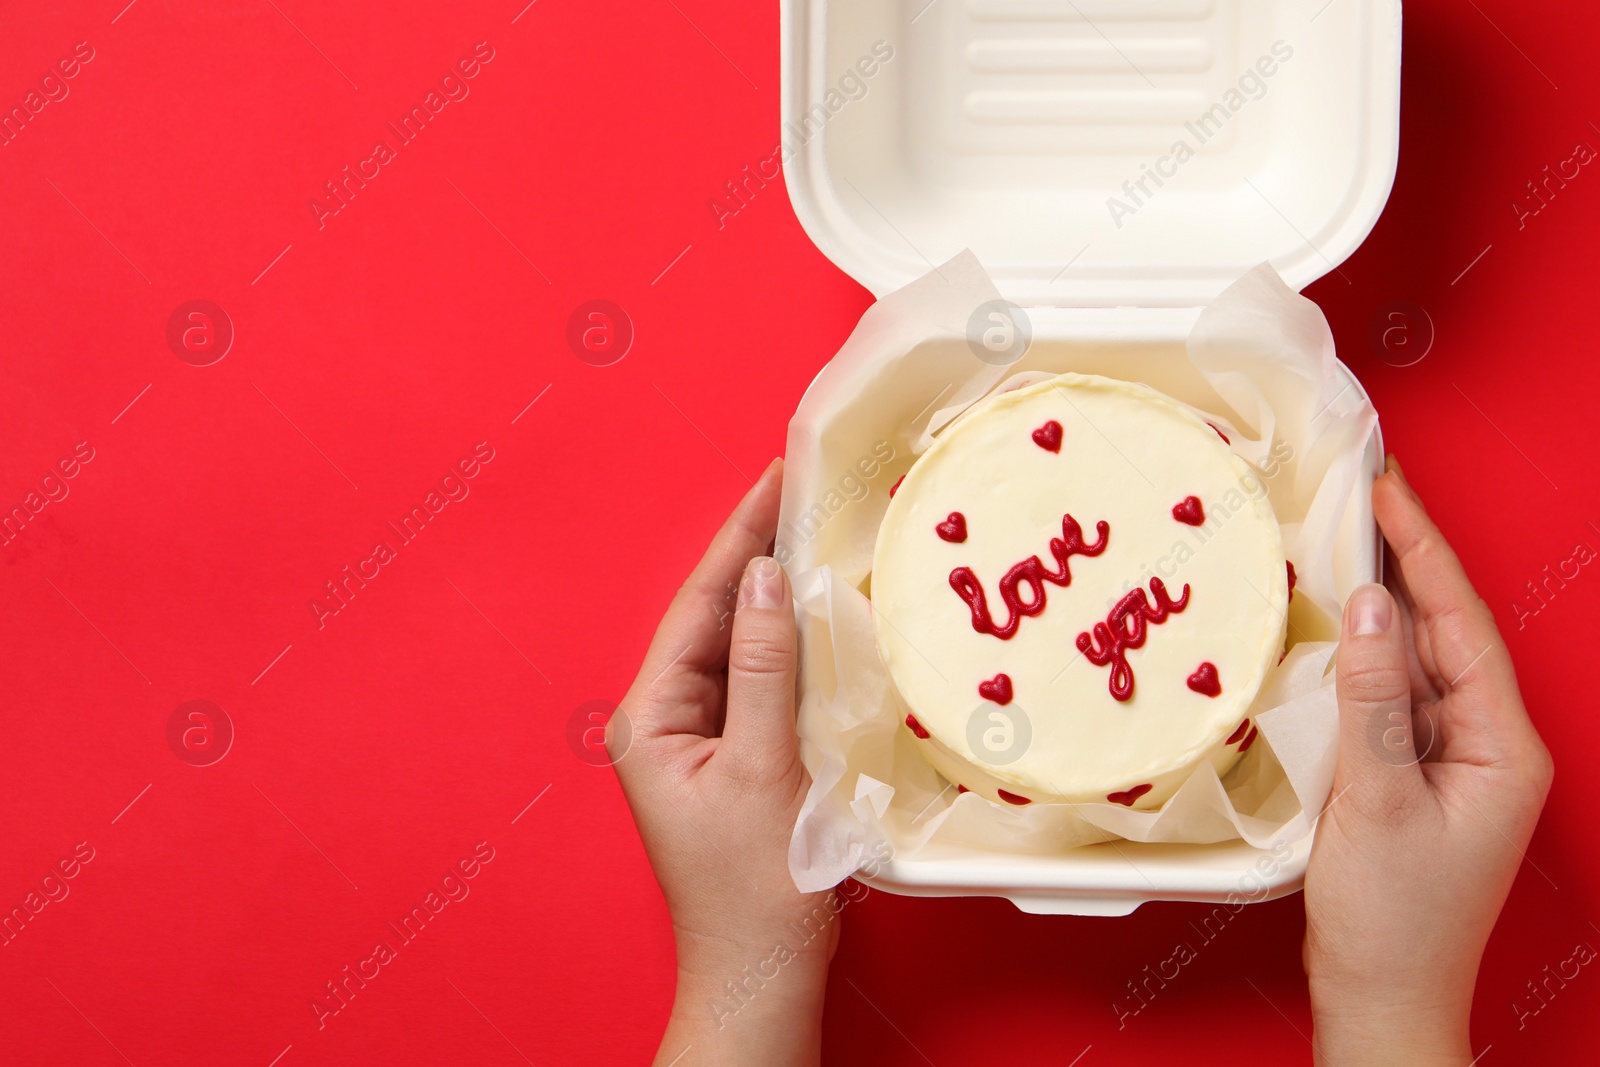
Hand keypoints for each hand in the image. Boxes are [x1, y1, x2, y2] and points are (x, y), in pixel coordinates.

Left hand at [612, 459, 839, 1066]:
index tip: (775, 478)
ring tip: (817, 528)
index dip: (739, 537)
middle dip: (758, 553)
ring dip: (778, 594)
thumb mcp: (763, 769)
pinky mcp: (737, 756)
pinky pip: (763, 681)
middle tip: (802, 487)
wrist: (762, 974)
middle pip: (717, 616)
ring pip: (742, 645)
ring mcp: (702, 738)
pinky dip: (793, 644)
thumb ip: (766, 670)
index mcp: (653, 718)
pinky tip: (824, 612)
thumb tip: (767, 580)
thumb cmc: (754, 888)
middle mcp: (668, 719)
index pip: (700, 605)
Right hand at [1303, 457, 1553, 1064]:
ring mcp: (1447, 760)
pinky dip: (1356, 659)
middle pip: (1443, 634)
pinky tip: (1325, 629)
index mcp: (1502, 747)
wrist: (1381, 997)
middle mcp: (1485, 745)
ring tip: (1334, 544)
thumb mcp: (1376, 800)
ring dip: (1376, 608)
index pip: (1463, 625)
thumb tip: (1372, 607)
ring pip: (1412, 662)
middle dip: (1402, 564)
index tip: (1389, 489)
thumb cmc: (1391, 918)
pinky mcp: (1409, 775)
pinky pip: (1386, 698)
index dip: (1424, 551)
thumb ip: (1373, 698)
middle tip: (1358, 496)